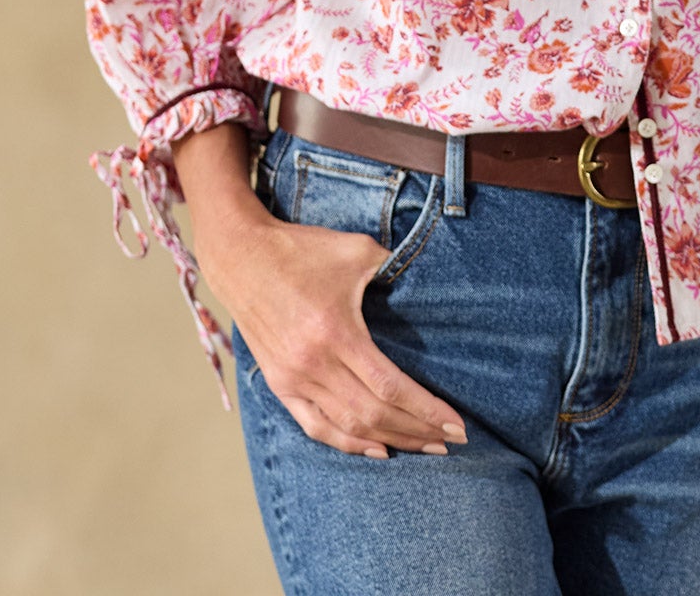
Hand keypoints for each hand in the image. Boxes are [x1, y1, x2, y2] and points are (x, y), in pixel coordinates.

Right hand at [195, 200, 468, 458]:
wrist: (242, 256)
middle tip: (452, 440)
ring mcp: (293, 379)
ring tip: (425, 446)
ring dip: (390, 441)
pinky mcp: (280, 385)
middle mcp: (313, 364)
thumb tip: (429, 280)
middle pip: (374, 415)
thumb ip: (393, 267)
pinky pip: (316, 427)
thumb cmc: (302, 250)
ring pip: (348, 427)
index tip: (456, 424)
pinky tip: (377, 449)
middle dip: (417, 431)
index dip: (426, 409)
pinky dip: (348, 444)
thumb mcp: (355, 250)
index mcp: (336, 332)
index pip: (390, 387)